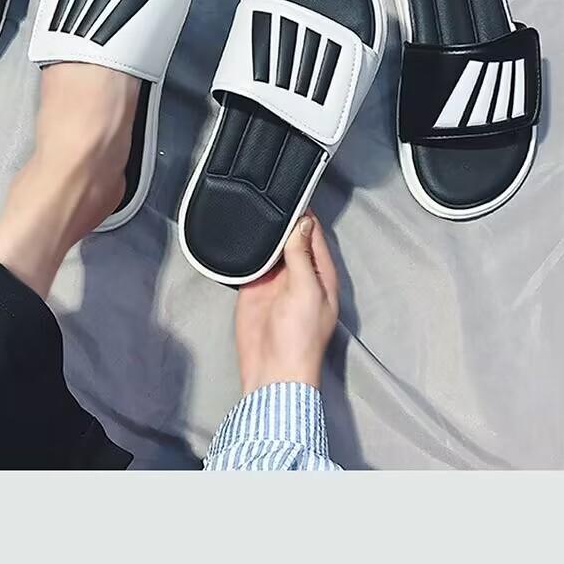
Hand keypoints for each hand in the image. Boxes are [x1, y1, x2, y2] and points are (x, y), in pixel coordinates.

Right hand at [235, 210, 338, 394]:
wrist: (271, 371)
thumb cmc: (299, 340)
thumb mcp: (306, 291)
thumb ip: (301, 256)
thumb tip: (302, 224)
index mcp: (321, 274)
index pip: (314, 234)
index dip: (305, 214)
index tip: (293, 192)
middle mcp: (299, 274)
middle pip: (292, 237)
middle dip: (283, 219)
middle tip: (269, 194)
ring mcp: (276, 281)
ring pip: (272, 247)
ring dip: (266, 232)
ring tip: (255, 206)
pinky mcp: (255, 288)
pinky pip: (252, 262)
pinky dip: (248, 249)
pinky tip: (242, 233)